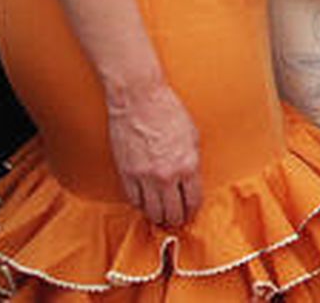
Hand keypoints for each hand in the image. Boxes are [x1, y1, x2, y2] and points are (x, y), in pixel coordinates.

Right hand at [106, 80, 201, 226]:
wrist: (139, 99)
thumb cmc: (168, 111)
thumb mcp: (192, 136)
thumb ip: (192, 161)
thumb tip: (192, 180)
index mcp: (188, 165)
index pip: (193, 201)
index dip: (193, 211)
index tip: (192, 213)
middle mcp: (167, 175)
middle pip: (172, 212)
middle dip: (176, 219)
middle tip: (177, 220)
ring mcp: (144, 176)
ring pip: (152, 212)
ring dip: (158, 217)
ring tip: (161, 216)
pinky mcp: (126, 173)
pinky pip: (133, 200)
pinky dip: (140, 205)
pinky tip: (145, 203)